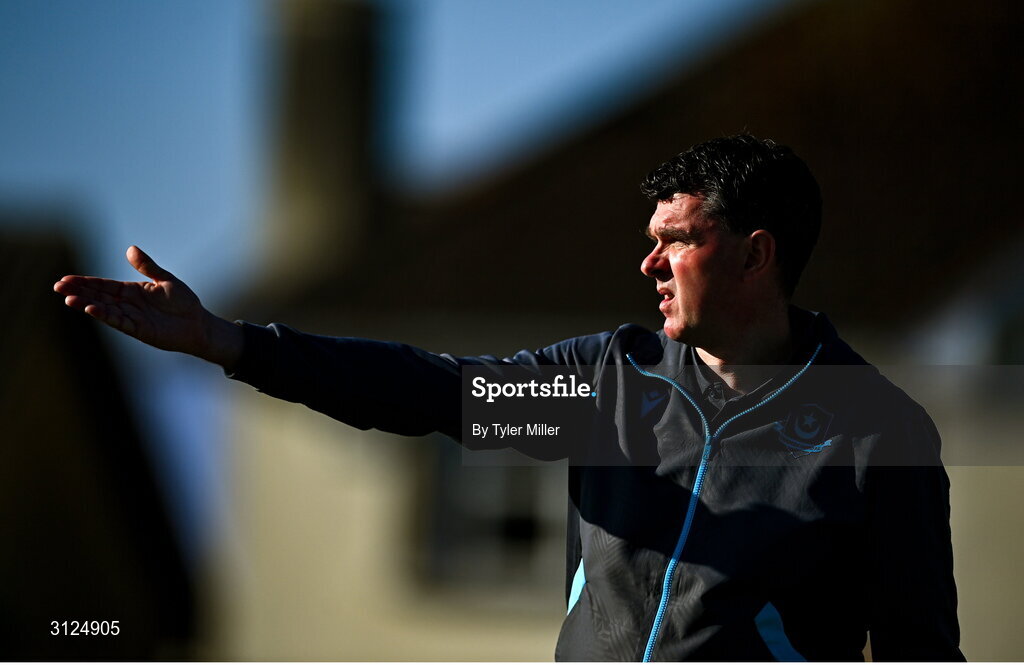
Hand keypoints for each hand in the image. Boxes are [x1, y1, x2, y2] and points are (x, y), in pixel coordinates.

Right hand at [53, 246, 242, 367]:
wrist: (198, 324)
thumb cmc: (183, 302)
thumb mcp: (165, 280)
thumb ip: (148, 267)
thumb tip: (130, 248)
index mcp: (131, 291)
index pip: (103, 285)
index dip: (85, 282)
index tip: (66, 279)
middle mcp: (127, 304)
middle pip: (98, 297)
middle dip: (78, 292)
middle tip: (58, 286)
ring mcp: (132, 317)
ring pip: (104, 309)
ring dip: (86, 304)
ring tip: (69, 299)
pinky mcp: (139, 330)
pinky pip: (119, 322)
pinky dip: (105, 316)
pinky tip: (92, 310)